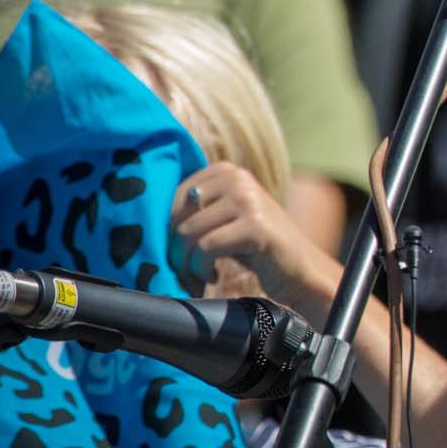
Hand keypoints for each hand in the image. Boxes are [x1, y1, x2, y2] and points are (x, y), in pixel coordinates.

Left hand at [171, 163, 332, 309]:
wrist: (301, 270)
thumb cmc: (257, 248)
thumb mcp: (225, 220)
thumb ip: (197, 210)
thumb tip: (144, 219)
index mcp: (228, 171)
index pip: (173, 195)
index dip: (166, 227)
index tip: (176, 251)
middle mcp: (238, 179)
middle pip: (177, 214)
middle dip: (174, 248)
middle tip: (184, 271)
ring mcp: (248, 200)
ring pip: (188, 232)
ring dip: (186, 263)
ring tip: (198, 276)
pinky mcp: (255, 225)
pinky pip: (207, 247)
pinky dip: (202, 268)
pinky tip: (214, 276)